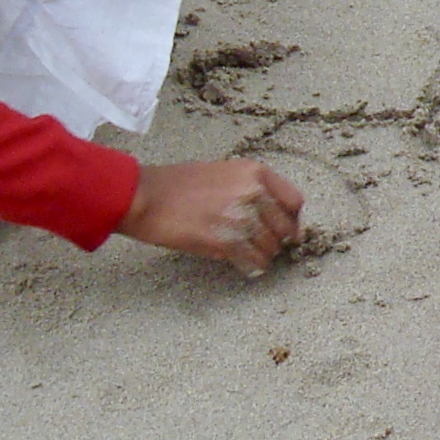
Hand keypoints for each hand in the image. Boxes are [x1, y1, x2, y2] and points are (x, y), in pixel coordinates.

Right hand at [120, 159, 305, 274]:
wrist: (144, 196)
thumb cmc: (177, 184)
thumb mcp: (223, 172)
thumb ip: (252, 189)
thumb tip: (278, 216)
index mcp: (254, 172)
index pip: (295, 201)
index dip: (293, 220)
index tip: (289, 230)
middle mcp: (252, 193)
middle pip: (285, 228)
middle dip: (277, 240)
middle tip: (263, 244)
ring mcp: (240, 217)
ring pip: (271, 248)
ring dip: (263, 254)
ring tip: (247, 252)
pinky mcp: (224, 241)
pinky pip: (253, 261)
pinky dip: (251, 266)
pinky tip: (243, 263)